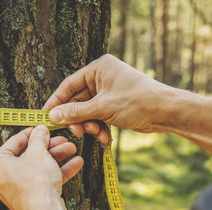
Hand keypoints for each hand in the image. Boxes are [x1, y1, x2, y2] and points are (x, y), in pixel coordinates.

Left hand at [0, 125, 83, 209]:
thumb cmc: (34, 185)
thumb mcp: (38, 153)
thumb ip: (39, 139)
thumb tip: (40, 131)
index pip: (14, 142)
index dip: (31, 134)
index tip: (40, 129)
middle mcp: (1, 178)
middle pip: (28, 155)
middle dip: (49, 147)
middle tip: (60, 140)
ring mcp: (15, 189)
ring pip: (37, 167)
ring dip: (56, 157)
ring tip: (70, 149)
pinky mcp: (29, 197)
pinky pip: (42, 180)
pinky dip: (57, 172)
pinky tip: (74, 163)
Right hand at [43, 54, 172, 142]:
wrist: (166, 112)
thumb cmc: (137, 101)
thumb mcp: (102, 108)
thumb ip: (75, 112)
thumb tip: (52, 116)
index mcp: (98, 69)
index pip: (69, 85)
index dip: (56, 102)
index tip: (46, 117)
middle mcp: (102, 78)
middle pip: (77, 101)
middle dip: (77, 119)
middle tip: (76, 132)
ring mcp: (109, 92)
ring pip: (87, 112)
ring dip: (89, 125)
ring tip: (96, 134)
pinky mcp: (115, 106)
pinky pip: (98, 117)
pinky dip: (99, 128)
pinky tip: (105, 138)